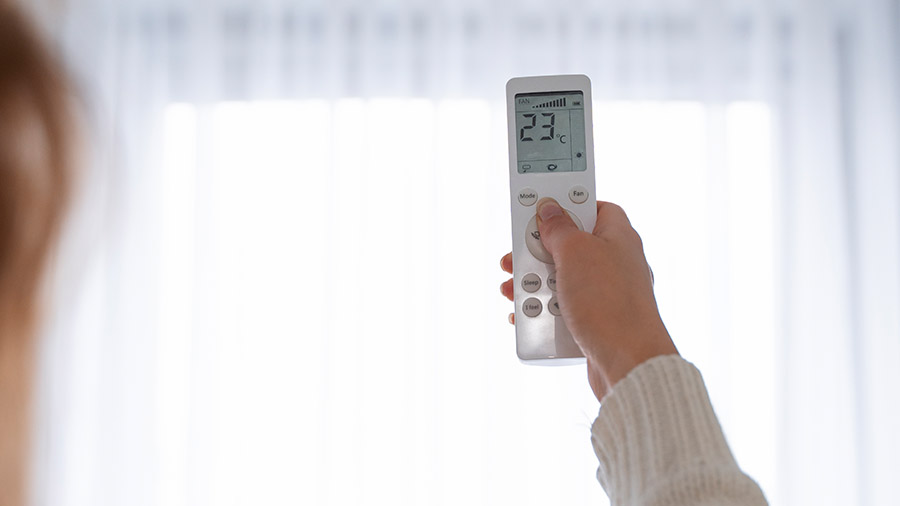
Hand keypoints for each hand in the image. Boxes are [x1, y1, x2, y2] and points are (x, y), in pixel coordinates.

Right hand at [500, 199, 677, 400]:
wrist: (627, 362)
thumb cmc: (610, 304)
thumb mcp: (575, 252)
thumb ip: (559, 228)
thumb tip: (550, 210)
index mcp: (618, 236)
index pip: (593, 207)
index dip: (565, 206)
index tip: (539, 209)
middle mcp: (614, 263)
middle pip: (568, 246)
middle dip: (537, 253)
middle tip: (514, 257)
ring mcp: (605, 294)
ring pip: (561, 280)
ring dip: (535, 285)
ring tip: (515, 291)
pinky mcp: (595, 322)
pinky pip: (563, 309)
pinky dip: (544, 311)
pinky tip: (528, 317)